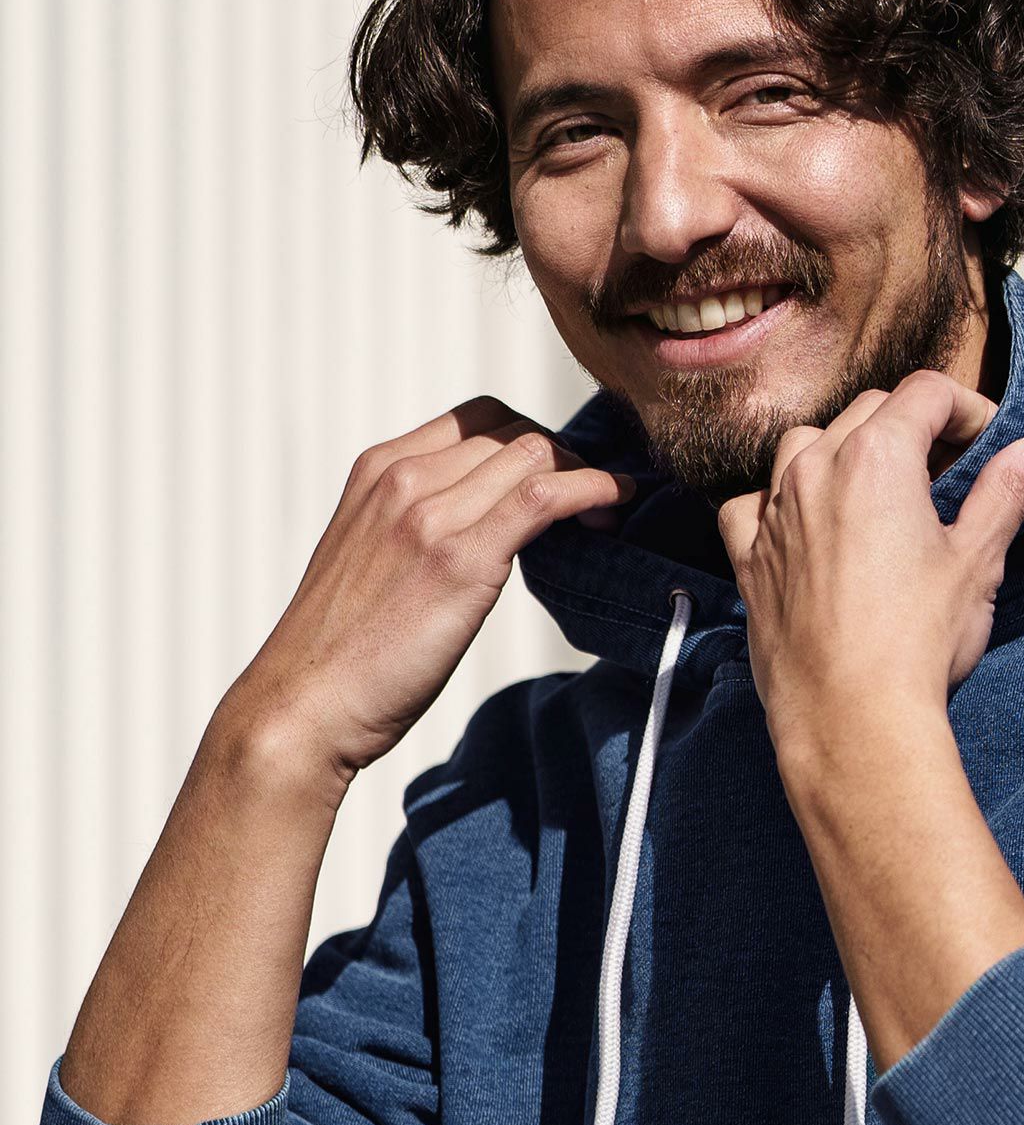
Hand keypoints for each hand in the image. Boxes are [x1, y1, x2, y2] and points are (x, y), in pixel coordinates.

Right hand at [224, 395, 634, 782]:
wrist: (304, 704)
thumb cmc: (342, 653)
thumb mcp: (374, 563)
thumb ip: (418, 530)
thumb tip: (482, 534)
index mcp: (377, 471)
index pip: (475, 420)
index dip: (530, 441)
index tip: (559, 476)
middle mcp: (402, 479)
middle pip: (510, 430)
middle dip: (564, 455)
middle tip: (594, 499)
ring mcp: (429, 514)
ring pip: (533, 453)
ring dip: (585, 473)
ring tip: (610, 510)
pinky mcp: (460, 558)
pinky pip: (544, 497)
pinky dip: (594, 489)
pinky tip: (617, 502)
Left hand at [715, 369, 1023, 755]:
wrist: (850, 717)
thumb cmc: (916, 643)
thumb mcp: (977, 562)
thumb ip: (1005, 493)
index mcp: (877, 457)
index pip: (926, 393)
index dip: (966, 408)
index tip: (986, 442)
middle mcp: (816, 470)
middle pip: (867, 412)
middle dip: (911, 429)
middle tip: (947, 472)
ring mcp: (774, 514)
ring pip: (803, 447)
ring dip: (842, 454)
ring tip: (877, 495)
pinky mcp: (750, 560)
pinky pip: (751, 505)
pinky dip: (777, 503)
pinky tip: (804, 526)